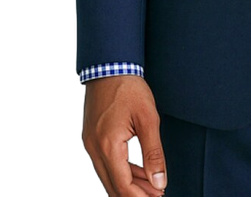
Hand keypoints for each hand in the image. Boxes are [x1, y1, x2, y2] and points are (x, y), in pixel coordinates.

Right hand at [82, 75, 166, 195]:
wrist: (109, 66)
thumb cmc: (129, 88)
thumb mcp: (148, 119)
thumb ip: (154, 152)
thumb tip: (159, 181)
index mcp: (108, 145)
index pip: (122, 185)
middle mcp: (94, 149)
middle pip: (112, 186)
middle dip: (134, 195)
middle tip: (157, 196)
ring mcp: (90, 144)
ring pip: (108, 176)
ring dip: (128, 185)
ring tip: (151, 188)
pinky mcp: (91, 138)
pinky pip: (105, 164)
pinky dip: (121, 171)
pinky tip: (138, 173)